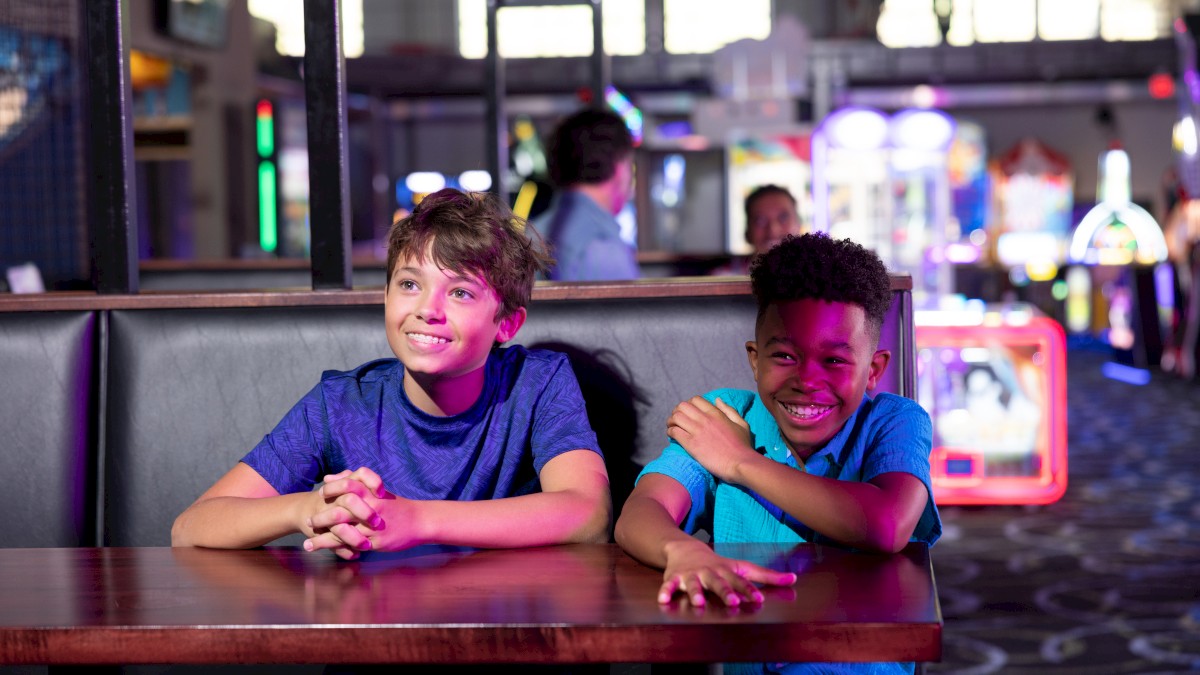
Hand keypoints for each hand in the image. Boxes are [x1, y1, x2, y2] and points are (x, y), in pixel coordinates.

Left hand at [303, 468, 409, 559]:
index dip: (332, 489)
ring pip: (343, 533)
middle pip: (340, 511)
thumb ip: (353, 482)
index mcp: (371, 494)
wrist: (420, 521)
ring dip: (323, 538)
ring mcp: (372, 527)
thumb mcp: (376, 491)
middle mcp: (371, 509)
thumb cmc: (395, 506)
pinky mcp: (375, 542)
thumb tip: (328, 477)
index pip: (347, 486)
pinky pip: (352, 546)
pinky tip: (329, 554)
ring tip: (308, 543)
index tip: (320, 494)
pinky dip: (337, 550)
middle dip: (322, 517)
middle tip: (308, 521)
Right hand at [659, 539, 795, 607]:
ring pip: (694, 584)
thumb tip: (793, 579)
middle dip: (725, 592)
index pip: (740, 581)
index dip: (749, 590)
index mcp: (726, 572)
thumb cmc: (717, 563)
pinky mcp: (675, 578)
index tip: (758, 599)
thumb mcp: (741, 566)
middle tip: (733, 602)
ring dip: (696, 592)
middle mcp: (709, 573)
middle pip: (718, 583)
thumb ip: (766, 576)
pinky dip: (666, 591)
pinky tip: (664, 600)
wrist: (685, 548)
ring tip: (698, 602)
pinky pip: (669, 585)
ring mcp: (691, 575)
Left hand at [666, 397, 756, 482]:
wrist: (741, 464)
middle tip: (677, 420)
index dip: (689, 404)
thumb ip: (729, 410)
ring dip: (671, 421)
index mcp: (716, 413)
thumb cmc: (743, 446)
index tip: (688, 412)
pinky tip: (673, 436)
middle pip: (682, 406)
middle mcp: (705, 419)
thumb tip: (717, 399)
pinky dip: (671, 432)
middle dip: (677, 411)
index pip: (695, 400)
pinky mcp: (691, 445)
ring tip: (672, 427)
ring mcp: (697, 431)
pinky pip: (674, 432)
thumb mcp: (741, 424)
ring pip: (676, 417)